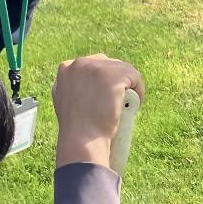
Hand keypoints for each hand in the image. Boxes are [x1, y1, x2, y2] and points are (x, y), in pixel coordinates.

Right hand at [52, 54, 143, 169]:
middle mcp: (80, 63)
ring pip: (123, 70)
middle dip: (116, 81)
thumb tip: (81, 84)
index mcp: (66, 68)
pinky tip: (136, 104)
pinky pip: (135, 77)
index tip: (106, 97)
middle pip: (108, 65)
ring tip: (128, 105)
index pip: (93, 67)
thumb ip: (69, 87)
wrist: (82, 139)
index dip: (102, 82)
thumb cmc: (75, 129)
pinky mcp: (114, 76)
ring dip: (128, 87)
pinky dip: (139, 90)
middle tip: (117, 102)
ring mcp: (97, 68)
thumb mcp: (63, 100)